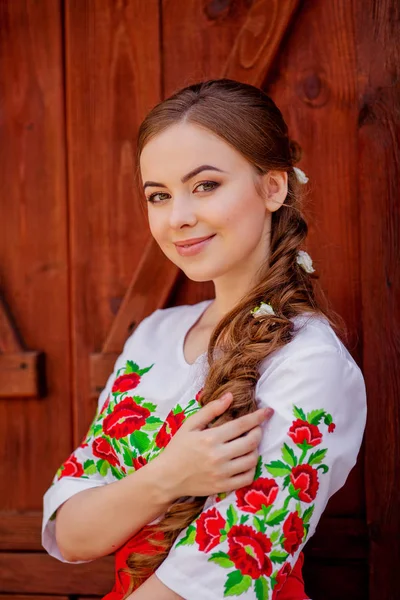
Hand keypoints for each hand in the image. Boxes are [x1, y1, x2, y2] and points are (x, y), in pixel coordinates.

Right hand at [155, 392, 272, 497]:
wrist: (167, 477)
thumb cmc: (178, 448)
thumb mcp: (190, 425)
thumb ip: (211, 410)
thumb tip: (230, 396)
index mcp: (211, 438)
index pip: (242, 425)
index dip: (258, 417)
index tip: (268, 411)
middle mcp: (218, 456)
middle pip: (251, 442)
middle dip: (258, 432)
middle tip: (257, 428)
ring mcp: (222, 473)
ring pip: (251, 460)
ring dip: (255, 449)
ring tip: (250, 444)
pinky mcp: (223, 487)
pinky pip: (247, 478)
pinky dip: (251, 468)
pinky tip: (246, 461)